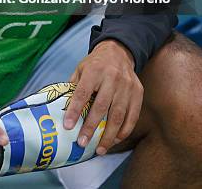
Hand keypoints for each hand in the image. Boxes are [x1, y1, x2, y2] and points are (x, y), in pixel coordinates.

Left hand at [63, 39, 143, 154]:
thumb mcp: (81, 69)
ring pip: (118, 115)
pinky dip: (124, 131)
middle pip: (101, 106)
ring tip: (100, 149)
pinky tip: (115, 140)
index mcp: (94, 70)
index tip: (67, 126)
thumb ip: (74, 86)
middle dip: (91, 128)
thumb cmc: (96, 64)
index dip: (74, 110)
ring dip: (109, 135)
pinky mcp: (138, 92)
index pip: (82, 93)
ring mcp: (127, 85)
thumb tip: (63, 109)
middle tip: (82, 143)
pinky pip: (132, 116)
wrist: (118, 51)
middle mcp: (112, 77)